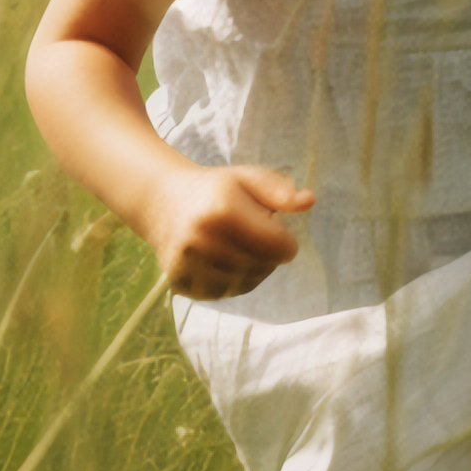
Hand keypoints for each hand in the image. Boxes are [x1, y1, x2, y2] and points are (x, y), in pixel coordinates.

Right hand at [150, 162, 313, 300]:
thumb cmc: (214, 189)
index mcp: (223, 210)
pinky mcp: (182, 283)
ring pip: (247, 283)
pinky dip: (229, 279)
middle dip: (265, 250)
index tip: (270, 224)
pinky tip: (219, 259)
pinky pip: (225, 292)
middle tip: (246, 231)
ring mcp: (190, 265)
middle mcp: (203, 240)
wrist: (161, 202)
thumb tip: (309, 200)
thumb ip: (279, 190)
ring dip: (249, 267)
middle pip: (266, 266)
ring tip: (233, 243)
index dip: (284, 237)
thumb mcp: (247, 178)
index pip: (281, 248)